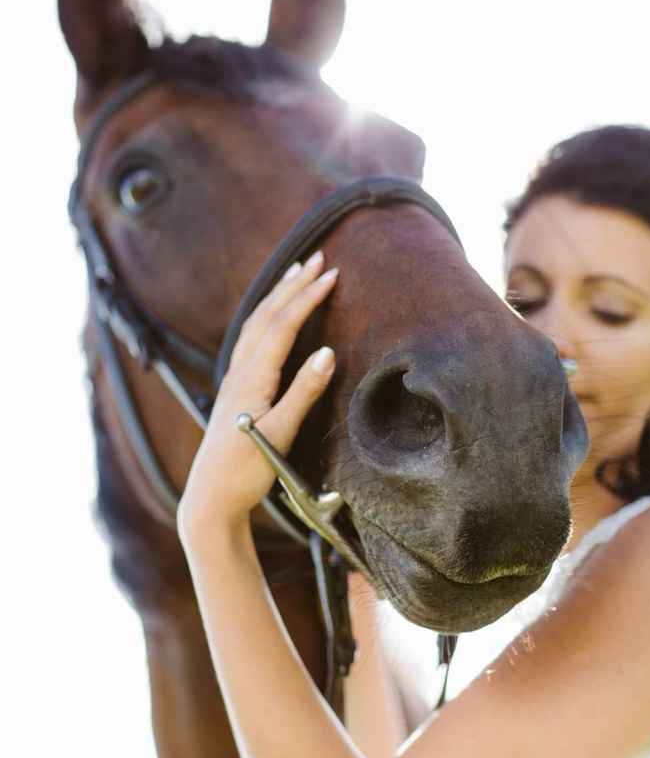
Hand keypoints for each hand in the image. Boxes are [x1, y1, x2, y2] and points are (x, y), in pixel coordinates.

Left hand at [178, 251, 337, 547]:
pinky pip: (249, 340)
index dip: (307, 298)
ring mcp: (234, 380)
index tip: (332, 275)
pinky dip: (265, 318)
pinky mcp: (234, 392)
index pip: (282, 326)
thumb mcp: (280, 433)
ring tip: (294, 275)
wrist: (210, 498)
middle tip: (317, 258)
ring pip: (255, 325)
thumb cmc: (245, 471)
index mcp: (252, 378)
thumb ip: (304, 392)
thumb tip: (327, 352)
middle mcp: (239, 372)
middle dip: (292, 285)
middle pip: (266, 316)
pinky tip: (270, 319)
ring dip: (276, 297)